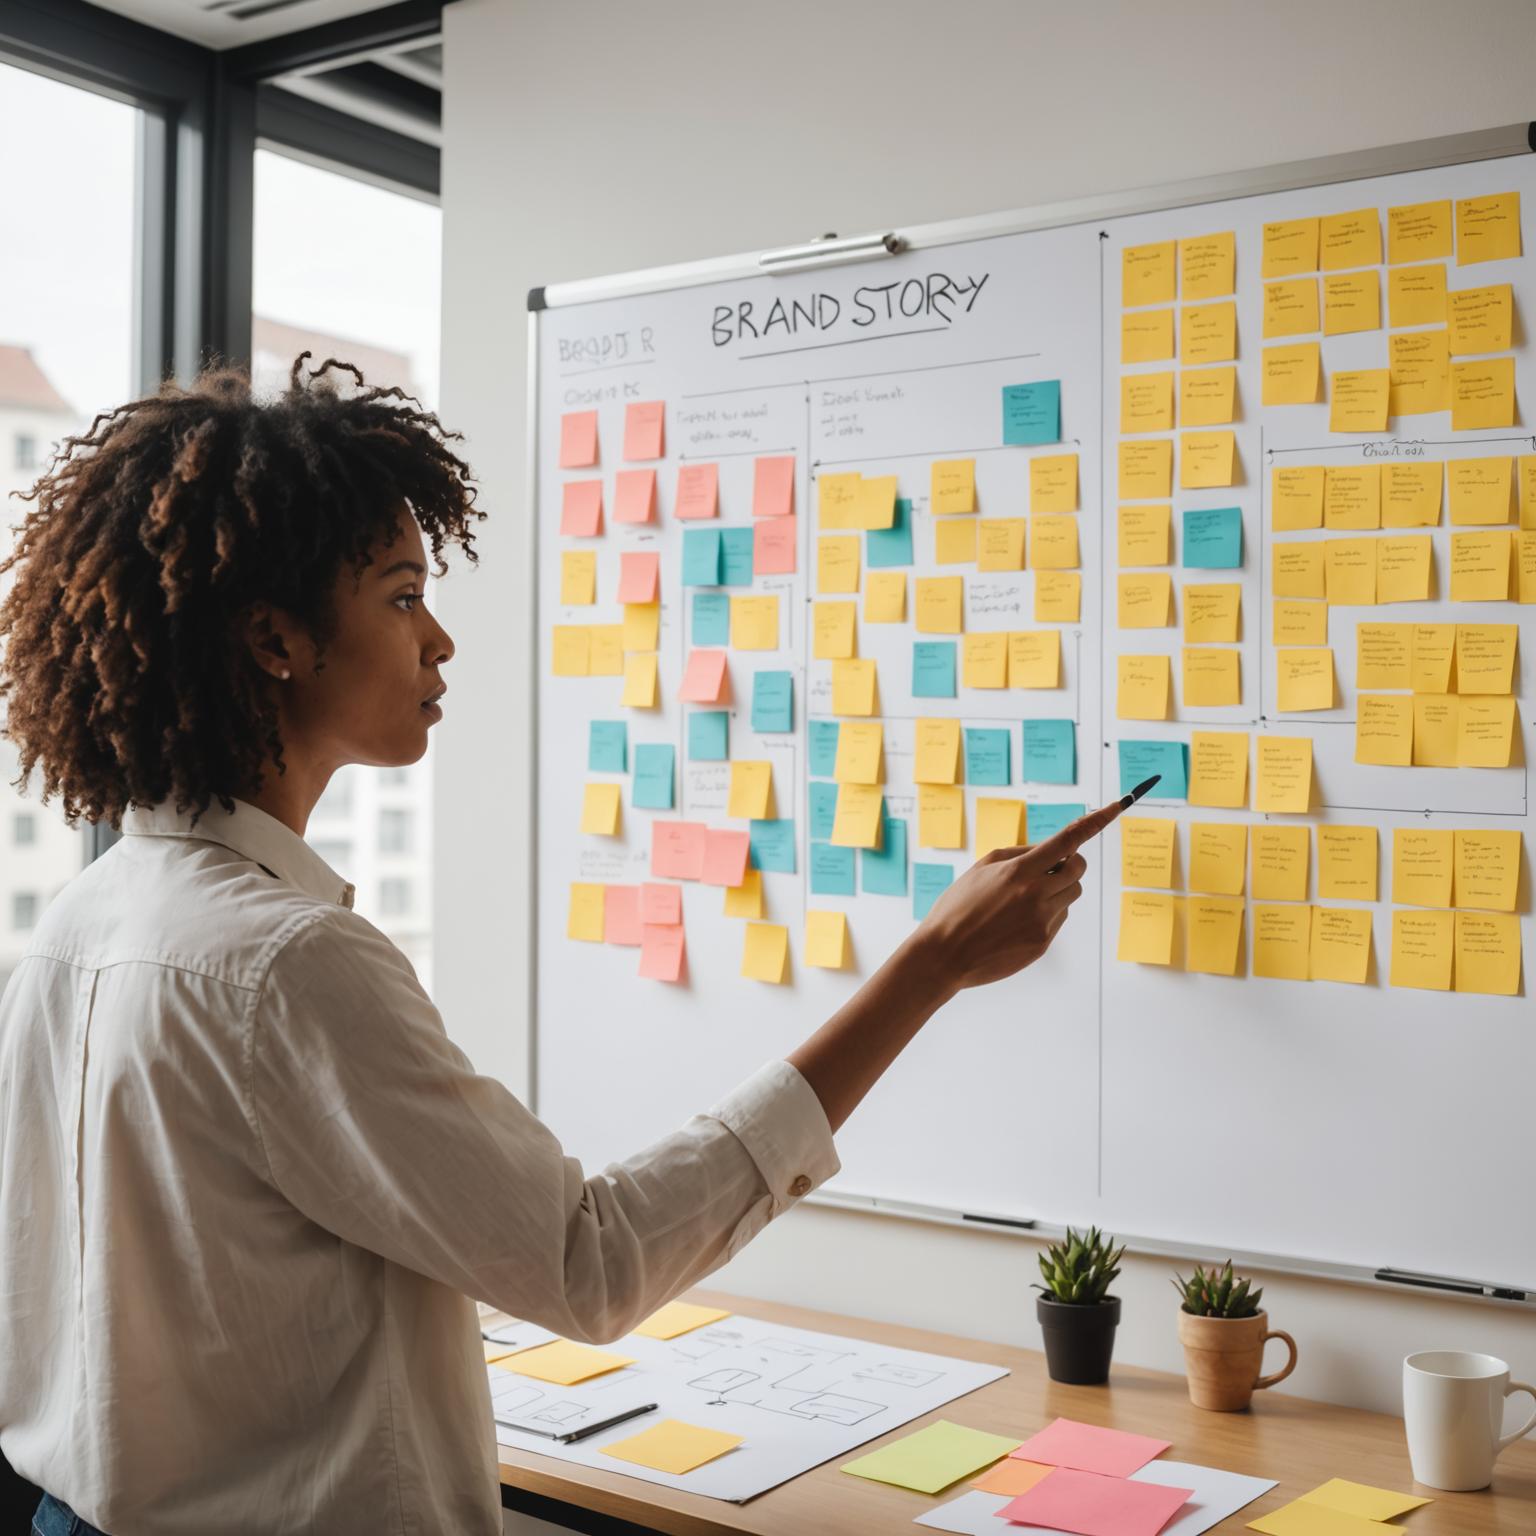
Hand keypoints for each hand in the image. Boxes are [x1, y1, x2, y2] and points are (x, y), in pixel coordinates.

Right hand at [910, 798, 1124, 993]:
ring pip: (1071, 895)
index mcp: (1019, 872)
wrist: (944, 955)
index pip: (1067, 842)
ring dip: (1058, 889)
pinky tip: (1017, 921)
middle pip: (1078, 870)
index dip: (1093, 822)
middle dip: (1072, 863)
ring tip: (1024, 899)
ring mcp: (1042, 921)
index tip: (1113, 808)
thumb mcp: (982, 869)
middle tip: (1052, 866)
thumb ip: (1019, 854)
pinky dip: (1047, 913)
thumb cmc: (958, 907)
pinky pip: (1059, 918)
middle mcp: (1035, 895)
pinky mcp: (1043, 942)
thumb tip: (1052, 849)